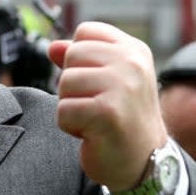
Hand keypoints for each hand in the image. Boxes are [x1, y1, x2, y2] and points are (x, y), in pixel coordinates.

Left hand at [48, 22, 166, 192]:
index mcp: (133, 50)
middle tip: (95, 104)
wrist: (144, 162)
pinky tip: (92, 132)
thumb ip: (80, 60)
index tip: (96, 81)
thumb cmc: (121, 119)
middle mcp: (132, 64)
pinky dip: (70, 126)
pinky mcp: (108, 112)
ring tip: (94, 118)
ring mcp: (122, 87)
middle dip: (73, 85)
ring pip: (65, 83)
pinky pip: (64, 110)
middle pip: (71, 56)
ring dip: (71, 106)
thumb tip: (51, 46)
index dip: (78, 59)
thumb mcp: (107, 81)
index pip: (85, 32)